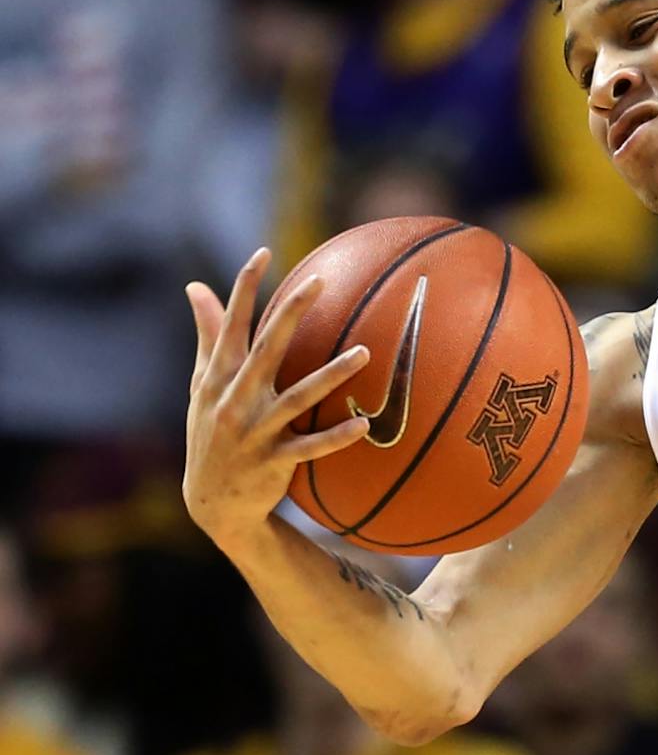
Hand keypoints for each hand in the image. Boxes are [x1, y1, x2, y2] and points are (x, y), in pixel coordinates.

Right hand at [182, 248, 372, 547]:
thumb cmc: (210, 430)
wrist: (210, 501)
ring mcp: (254, 431)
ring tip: (366, 353)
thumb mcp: (203, 384)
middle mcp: (234, 400)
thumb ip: (207, 334)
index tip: (263, 253)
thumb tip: (195, 286)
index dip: (244, 289)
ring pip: (298, 398)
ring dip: (332, 376)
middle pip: (267, 349)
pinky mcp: (273, 461)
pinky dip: (335, 437)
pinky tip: (364, 425)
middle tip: (319, 281)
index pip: (231, 324)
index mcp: (219, 377)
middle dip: (291, 314)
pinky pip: (310, 448)